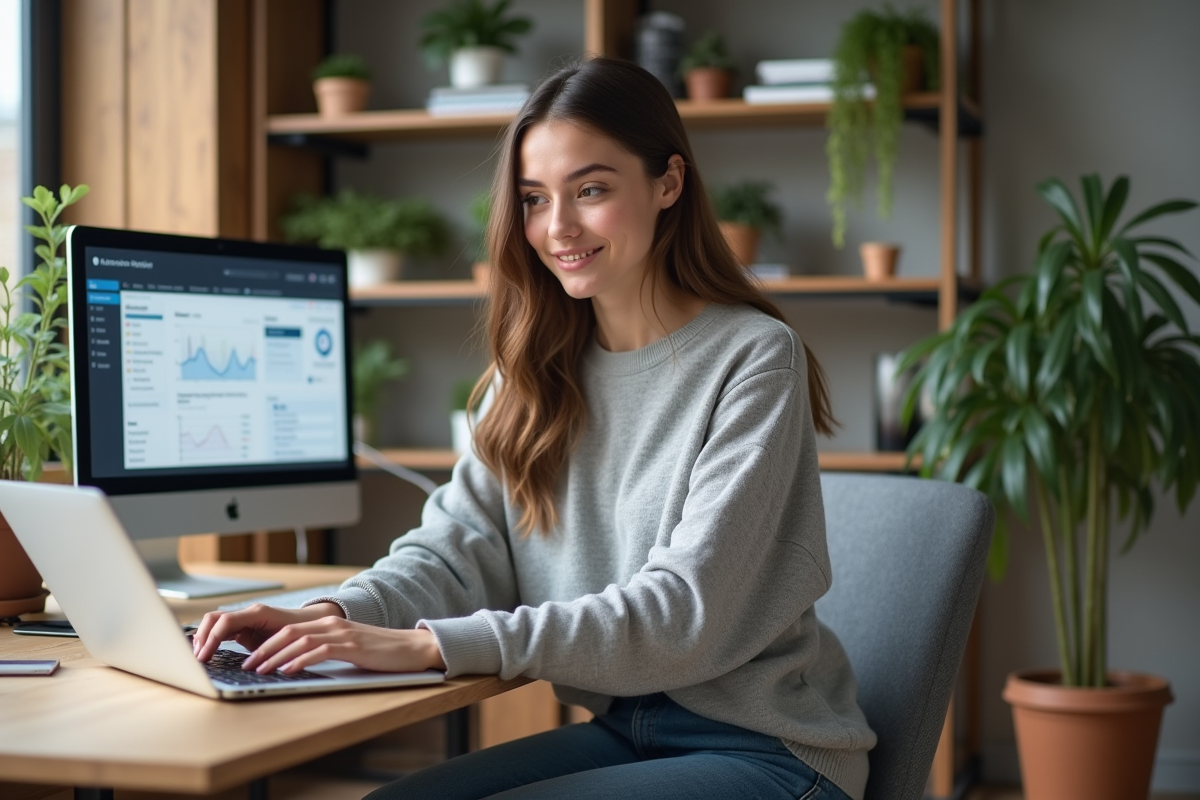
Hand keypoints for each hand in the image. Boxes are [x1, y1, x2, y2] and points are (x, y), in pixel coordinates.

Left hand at [193, 603, 446, 674]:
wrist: (412, 648)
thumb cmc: (380, 653)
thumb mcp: (347, 649)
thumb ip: (323, 651)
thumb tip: (294, 665)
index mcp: (327, 624)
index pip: (288, 629)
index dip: (264, 642)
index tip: (247, 657)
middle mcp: (331, 624)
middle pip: (287, 632)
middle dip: (261, 649)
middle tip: (244, 664)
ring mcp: (341, 633)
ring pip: (298, 640)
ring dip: (275, 656)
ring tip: (258, 669)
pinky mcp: (352, 645)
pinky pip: (319, 651)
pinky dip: (300, 660)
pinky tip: (288, 670)